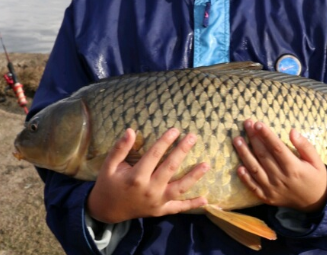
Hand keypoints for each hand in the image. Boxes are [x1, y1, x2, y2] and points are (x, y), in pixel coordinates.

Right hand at [87, 128, 208, 223]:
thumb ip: (120, 148)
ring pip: (179, 188)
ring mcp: (156, 202)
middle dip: (182, 151)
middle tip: (193, 136)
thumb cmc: (108, 184)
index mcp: (136, 177)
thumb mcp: (109, 165)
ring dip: (194, 176)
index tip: (175, 130)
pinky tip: (206, 200)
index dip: (165, 141)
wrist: (106, 211)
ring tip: (206, 164)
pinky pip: (178, 208)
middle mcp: (148, 190)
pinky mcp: (160, 210)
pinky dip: (192, 205)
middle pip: (170, 168)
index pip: (154, 155)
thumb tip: (130, 130)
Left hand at [233, 120, 326, 212]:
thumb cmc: (316, 177)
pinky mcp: (267, 198)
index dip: (266, 135)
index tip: (258, 123)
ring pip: (255, 169)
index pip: (277, 148)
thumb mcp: (316, 160)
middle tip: (247, 123)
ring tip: (237, 139)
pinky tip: (238, 167)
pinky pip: (253, 187)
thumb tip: (292, 131)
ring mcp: (273, 189)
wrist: (316, 203)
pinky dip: (245, 178)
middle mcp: (281, 178)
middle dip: (253, 138)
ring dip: (244, 154)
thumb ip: (305, 145)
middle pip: (263, 155)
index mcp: (294, 168)